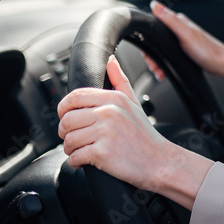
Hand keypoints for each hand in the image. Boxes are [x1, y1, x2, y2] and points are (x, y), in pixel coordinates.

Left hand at [58, 56, 211, 207]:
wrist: (159, 162)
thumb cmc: (145, 136)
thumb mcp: (134, 103)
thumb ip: (120, 81)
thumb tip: (110, 61)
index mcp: (114, 99)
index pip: (74, 97)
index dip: (63, 108)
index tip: (67, 117)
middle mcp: (109, 113)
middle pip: (67, 120)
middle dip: (65, 133)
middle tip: (75, 139)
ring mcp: (105, 133)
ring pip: (68, 140)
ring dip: (70, 150)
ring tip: (80, 151)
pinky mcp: (102, 153)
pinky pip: (75, 157)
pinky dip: (76, 162)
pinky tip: (86, 162)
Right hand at [148, 0, 223, 105]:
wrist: (221, 64)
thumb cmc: (206, 50)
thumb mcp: (185, 34)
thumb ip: (170, 20)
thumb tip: (155, 4)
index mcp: (178, 21)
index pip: (154, 26)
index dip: (147, 41)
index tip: (148, 54)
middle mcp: (179, 29)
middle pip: (156, 41)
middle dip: (152, 56)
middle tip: (155, 67)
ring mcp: (182, 39)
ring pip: (161, 50)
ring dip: (157, 63)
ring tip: (160, 72)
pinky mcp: (184, 50)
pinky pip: (168, 56)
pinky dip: (164, 65)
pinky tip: (165, 72)